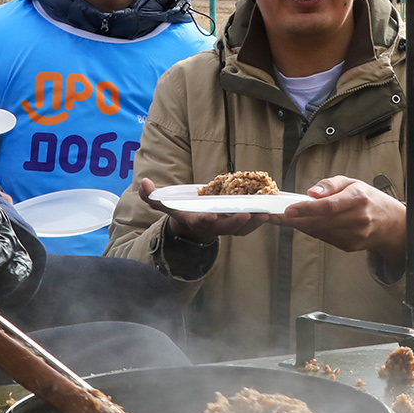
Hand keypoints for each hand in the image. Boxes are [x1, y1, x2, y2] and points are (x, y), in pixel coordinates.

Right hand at [138, 177, 268, 243]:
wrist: (195, 224)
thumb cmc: (181, 210)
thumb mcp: (165, 203)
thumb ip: (152, 196)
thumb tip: (142, 183)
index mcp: (195, 220)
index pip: (199, 221)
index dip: (204, 220)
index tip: (208, 216)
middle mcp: (212, 226)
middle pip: (225, 227)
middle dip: (235, 222)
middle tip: (246, 214)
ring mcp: (226, 226)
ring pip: (242, 229)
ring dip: (253, 223)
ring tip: (264, 213)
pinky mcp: (238, 223)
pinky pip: (251, 224)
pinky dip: (260, 219)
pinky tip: (270, 210)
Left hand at [269, 175, 406, 259]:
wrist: (390, 223)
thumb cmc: (368, 198)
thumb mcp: (352, 182)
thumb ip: (330, 184)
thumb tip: (311, 193)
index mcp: (358, 198)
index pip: (329, 206)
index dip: (307, 208)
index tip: (288, 208)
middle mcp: (357, 218)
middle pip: (320, 221)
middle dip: (294, 219)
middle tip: (273, 215)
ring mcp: (354, 235)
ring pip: (319, 232)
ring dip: (298, 225)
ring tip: (282, 218)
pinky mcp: (349, 246)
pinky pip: (324, 238)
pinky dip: (310, 230)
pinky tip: (302, 223)